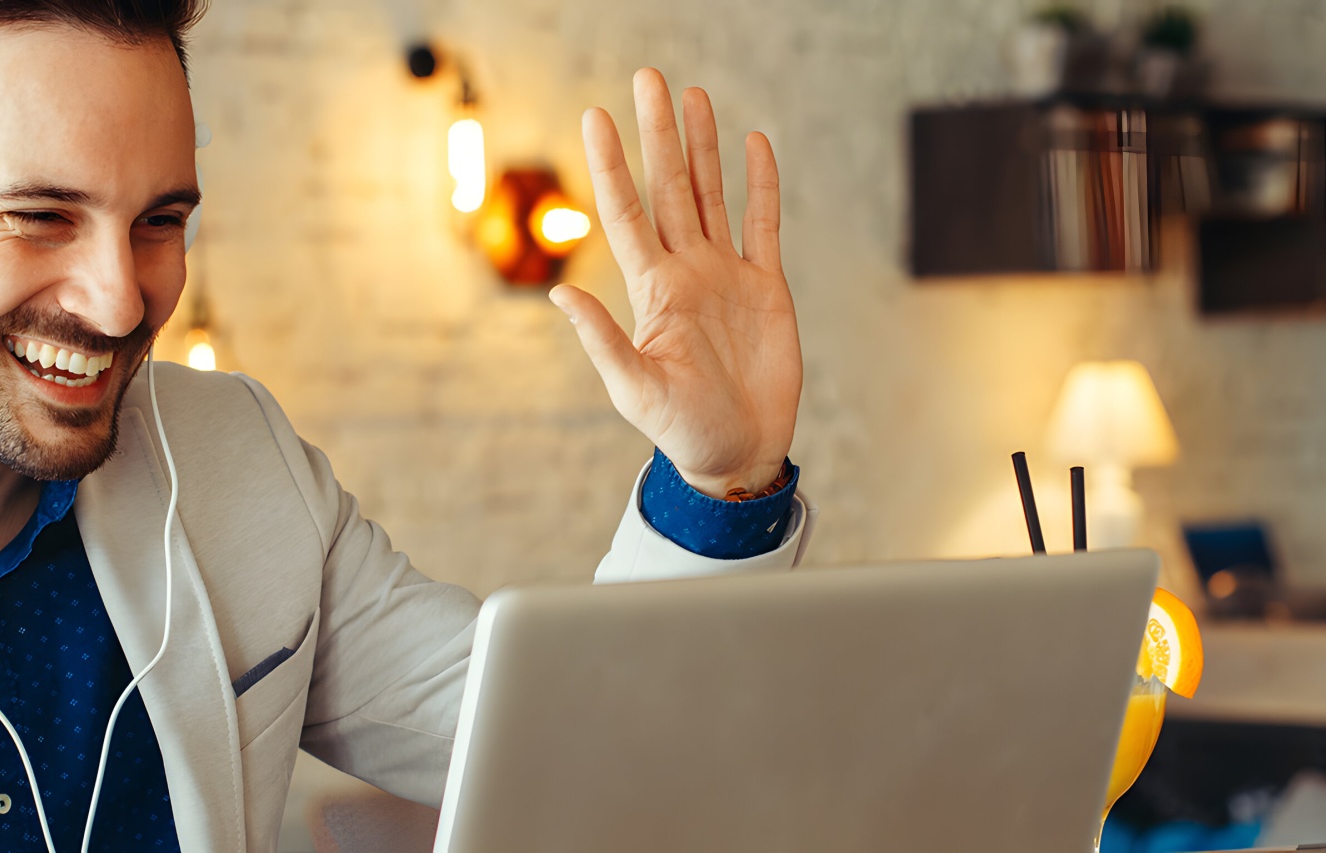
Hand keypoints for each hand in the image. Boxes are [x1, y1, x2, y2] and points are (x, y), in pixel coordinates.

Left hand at [553, 69, 801, 497]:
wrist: (737, 454)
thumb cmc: (683, 430)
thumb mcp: (635, 389)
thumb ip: (602, 339)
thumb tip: (559, 293)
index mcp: (652, 290)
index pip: (627, 212)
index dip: (611, 165)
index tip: (596, 116)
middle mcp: (686, 271)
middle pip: (670, 187)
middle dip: (659, 134)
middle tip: (649, 78)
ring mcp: (726, 275)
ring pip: (712, 194)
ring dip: (702, 146)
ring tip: (693, 96)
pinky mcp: (766, 287)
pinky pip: (763, 224)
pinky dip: (760, 184)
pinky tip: (754, 144)